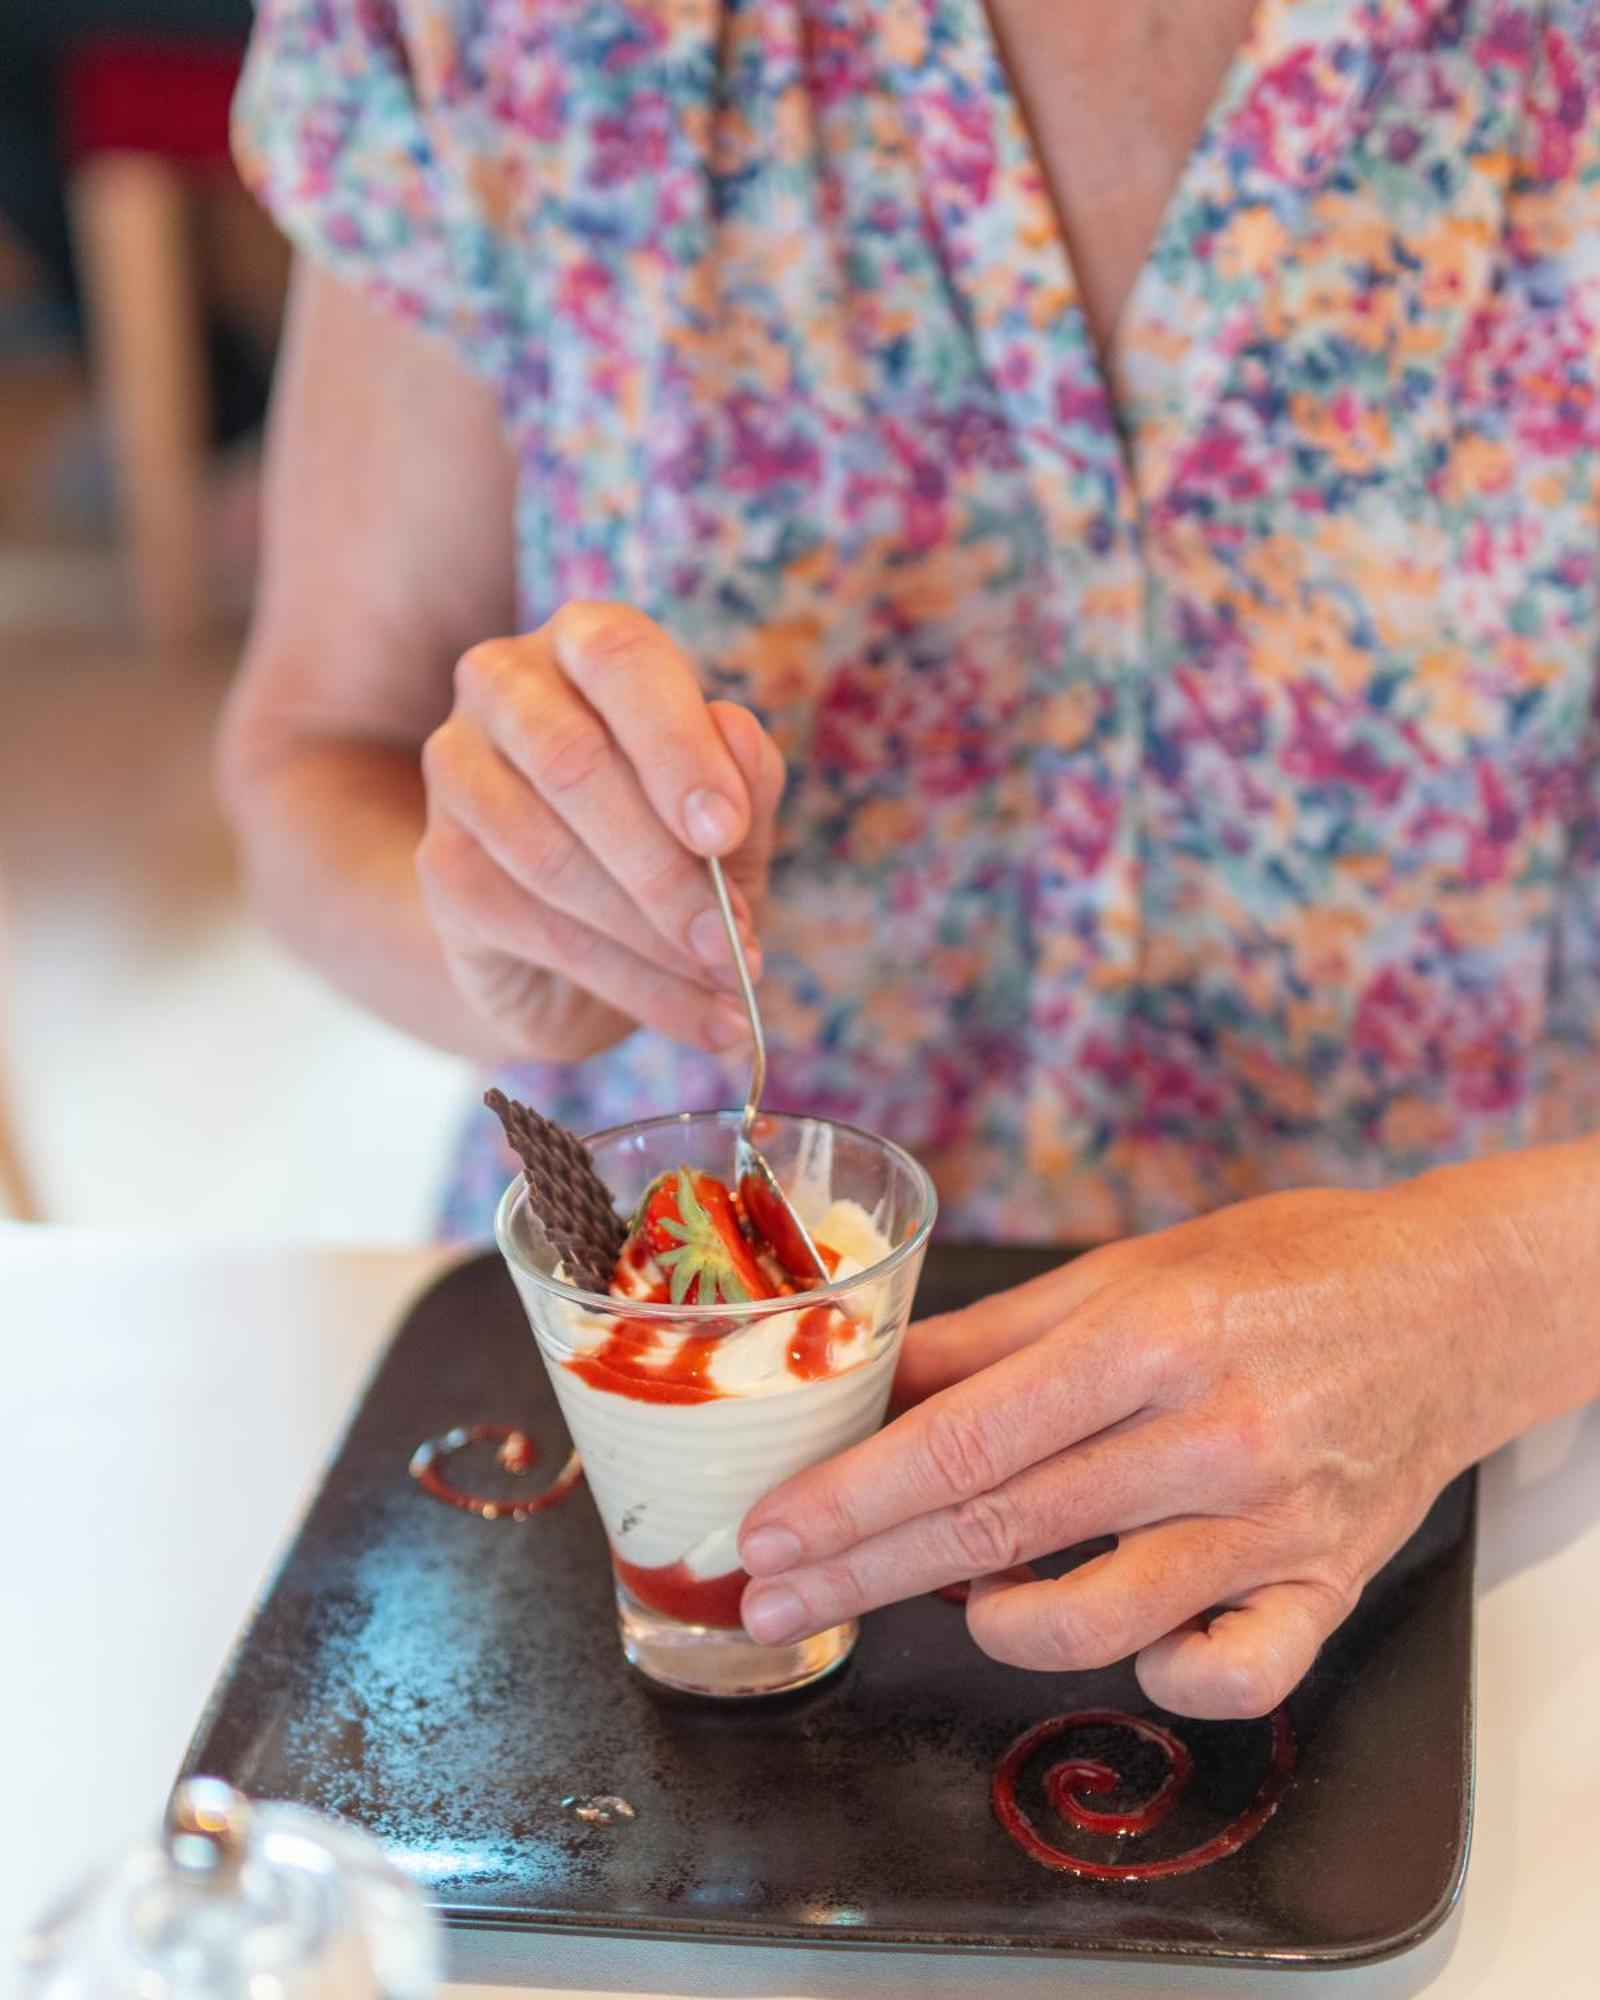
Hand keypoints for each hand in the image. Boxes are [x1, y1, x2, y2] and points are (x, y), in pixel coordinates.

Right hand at [417, 602, 784, 1062]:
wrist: (570, 942)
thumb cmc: (664, 842)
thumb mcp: (724, 814)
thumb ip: (744, 778)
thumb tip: (740, 737)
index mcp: (587, 644)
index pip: (621, 660)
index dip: (676, 746)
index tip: (723, 833)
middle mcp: (505, 685)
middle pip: (574, 763)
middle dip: (665, 867)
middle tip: (733, 940)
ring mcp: (456, 771)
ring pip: (550, 856)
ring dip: (651, 936)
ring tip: (727, 981)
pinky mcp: (440, 865)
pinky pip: (533, 927)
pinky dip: (629, 983)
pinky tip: (694, 1016)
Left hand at [738, 1169, 1557, 1717]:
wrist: (1456, 1301)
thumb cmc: (1287, 1265)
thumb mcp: (1135, 1265)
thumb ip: (1000, 1333)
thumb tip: (878, 1378)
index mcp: (1150, 1338)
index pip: (966, 1439)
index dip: (853, 1496)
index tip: (770, 1532)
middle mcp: (1210, 1437)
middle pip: (1000, 1528)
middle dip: (865, 1572)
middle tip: (771, 1601)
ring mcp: (1275, 1525)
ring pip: (1101, 1619)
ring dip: (995, 1628)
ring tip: (956, 1604)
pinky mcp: (1330, 1587)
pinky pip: (1231, 1679)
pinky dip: (1158, 1676)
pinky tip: (1120, 1638)